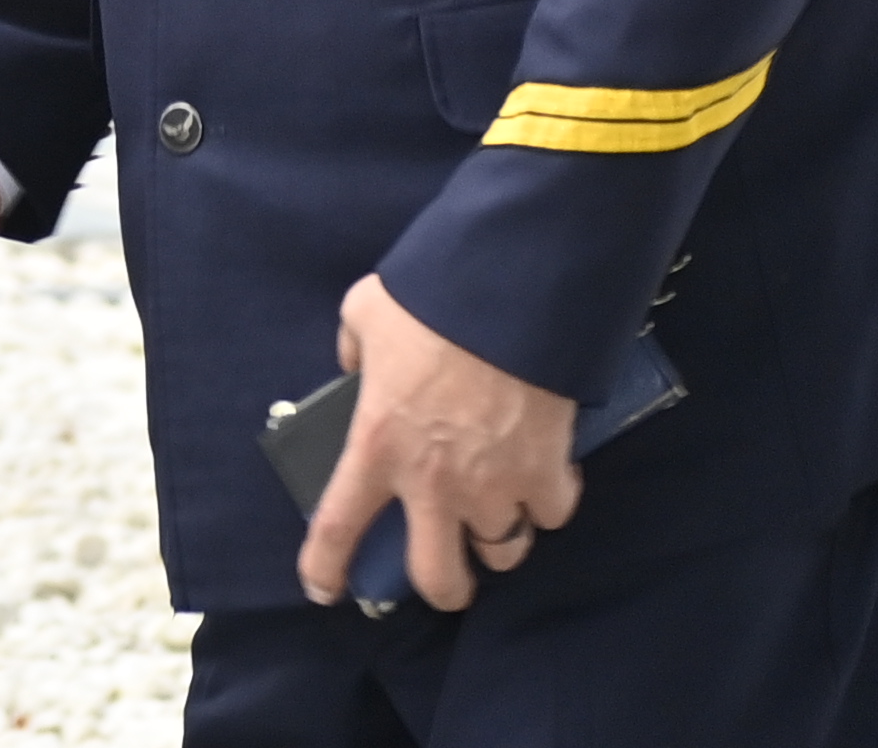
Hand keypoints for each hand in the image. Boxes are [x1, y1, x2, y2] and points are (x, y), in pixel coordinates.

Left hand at [299, 274, 578, 615]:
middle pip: (437, 577)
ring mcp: (494, 483)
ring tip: (502, 514)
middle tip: (451, 576)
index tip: (324, 590)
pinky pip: (553, 513)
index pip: (337, 527)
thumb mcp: (365, 310)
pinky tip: (546, 476)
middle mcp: (433, 482)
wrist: (510, 287)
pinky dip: (550, 501)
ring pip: (503, 552)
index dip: (325, 568)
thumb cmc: (431, 297)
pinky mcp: (545, 471)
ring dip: (501, 538)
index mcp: (376, 444)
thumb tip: (357, 363)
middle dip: (446, 589)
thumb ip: (353, 346)